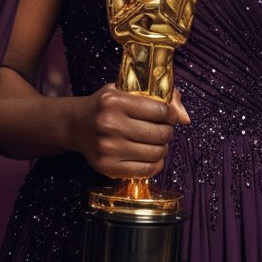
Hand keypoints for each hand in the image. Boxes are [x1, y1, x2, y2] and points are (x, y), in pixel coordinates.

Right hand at [70, 84, 189, 178]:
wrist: (75, 125)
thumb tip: (185, 117)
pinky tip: (152, 156)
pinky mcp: (107, 167)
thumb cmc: (106, 106)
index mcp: (115, 101)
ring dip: (163, 148)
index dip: (171, 114)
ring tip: (157, 142)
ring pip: (155, 153)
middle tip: (164, 129)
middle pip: (160, 134)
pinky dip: (156, 164)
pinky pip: (145, 170)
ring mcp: (108, 148)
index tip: (170, 116)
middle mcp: (110, 124)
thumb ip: (158, 96)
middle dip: (168, 132)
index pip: (159, 110)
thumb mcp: (126, 91)